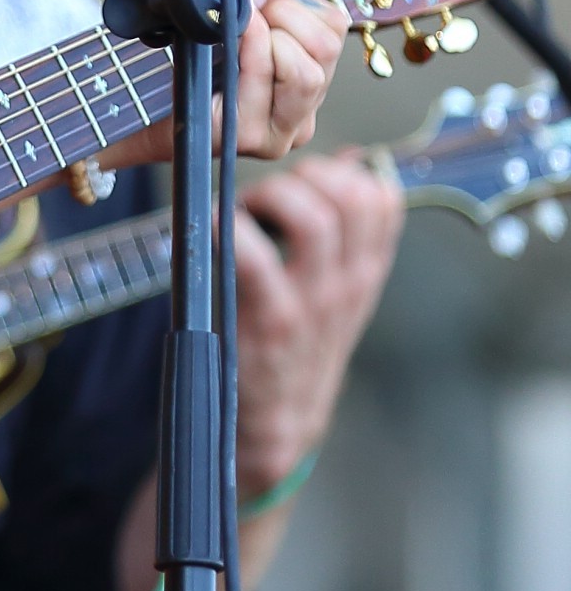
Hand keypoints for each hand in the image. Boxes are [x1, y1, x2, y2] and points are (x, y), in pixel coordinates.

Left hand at [103, 0, 347, 169]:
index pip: (334, 27)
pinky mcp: (249, 141)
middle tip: (247, 13)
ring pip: (304, 74)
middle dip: (283, 17)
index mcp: (305, 73)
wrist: (130, 102)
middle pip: (326, 49)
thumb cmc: (181, 49)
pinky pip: (263, 89)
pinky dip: (248, 57)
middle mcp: (300, 108)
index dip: (297, 2)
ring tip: (233, 34)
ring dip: (265, 40)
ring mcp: (279, 132)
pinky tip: (224, 50)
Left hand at [233, 149, 402, 490]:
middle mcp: (347, 285)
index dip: (340, 170)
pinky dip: (228, 229)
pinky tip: (209, 225)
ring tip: (242, 210)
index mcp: (363, 273)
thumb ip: (339, 234)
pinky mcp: (269, 323)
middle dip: (302, 174)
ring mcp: (311, 304)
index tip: (301, 178)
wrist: (275, 428)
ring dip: (269, 195)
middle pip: (351, 199)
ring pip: (314, 220)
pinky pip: (255, 259)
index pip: (382, 199)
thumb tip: (351, 162)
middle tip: (265, 192)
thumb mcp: (333, 292)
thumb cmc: (293, 345)